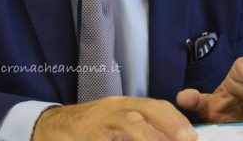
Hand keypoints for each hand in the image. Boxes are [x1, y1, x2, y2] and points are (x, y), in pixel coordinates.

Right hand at [32, 96, 197, 140]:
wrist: (49, 126)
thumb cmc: (88, 128)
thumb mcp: (114, 123)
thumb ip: (138, 129)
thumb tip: (169, 138)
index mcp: (123, 105)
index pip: (154, 106)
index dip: (175, 119)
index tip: (192, 136)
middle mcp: (112, 109)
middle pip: (144, 111)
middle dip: (168, 126)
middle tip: (186, 140)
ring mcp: (97, 122)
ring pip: (127, 124)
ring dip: (148, 137)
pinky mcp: (84, 134)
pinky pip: (103, 140)